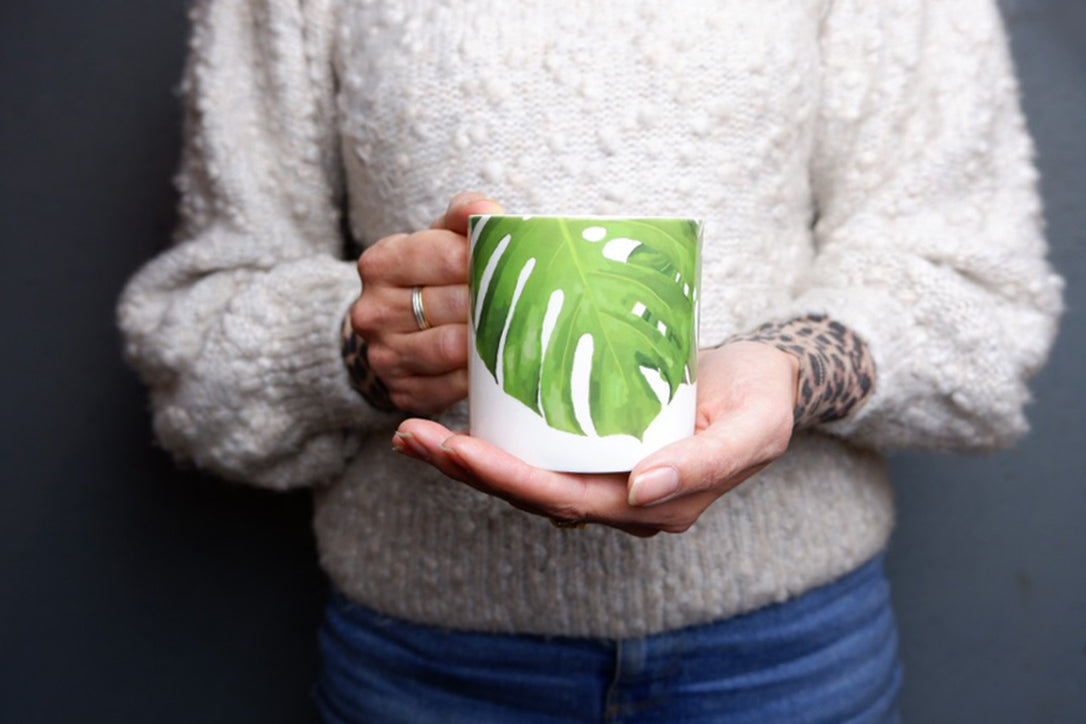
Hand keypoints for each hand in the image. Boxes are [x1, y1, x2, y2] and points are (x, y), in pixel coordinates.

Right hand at [349, 192, 502, 414]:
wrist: (394, 330)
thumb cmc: (430, 276)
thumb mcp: (441, 237)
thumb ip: (464, 216)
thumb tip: (487, 210)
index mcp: (382, 263)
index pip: (449, 257)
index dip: (489, 260)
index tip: (518, 263)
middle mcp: (373, 311)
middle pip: (454, 305)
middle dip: (495, 302)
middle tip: (531, 301)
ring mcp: (384, 356)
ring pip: (451, 348)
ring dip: (490, 340)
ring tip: (519, 330)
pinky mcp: (402, 393)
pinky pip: (452, 387)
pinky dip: (480, 377)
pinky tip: (498, 364)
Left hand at [393, 342, 798, 536]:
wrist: (766, 380)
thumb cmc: (762, 397)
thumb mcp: (755, 427)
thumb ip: (707, 464)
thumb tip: (640, 491)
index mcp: (658, 505)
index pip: (568, 499)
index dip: (508, 479)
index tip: (458, 448)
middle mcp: (623, 502)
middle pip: (532, 493)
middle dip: (468, 470)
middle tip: (410, 437)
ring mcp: (607, 479)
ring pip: (526, 478)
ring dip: (467, 461)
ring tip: (410, 434)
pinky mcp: (595, 451)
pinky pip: (538, 455)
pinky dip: (493, 444)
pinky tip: (453, 425)